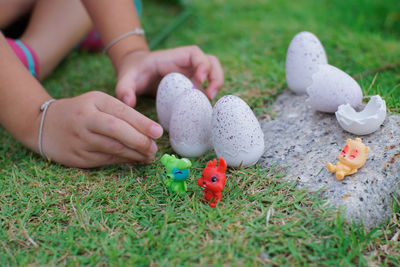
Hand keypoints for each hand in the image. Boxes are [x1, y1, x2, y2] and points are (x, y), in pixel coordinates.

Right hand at [41, 91, 162, 167]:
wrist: (44, 124)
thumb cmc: (82, 112)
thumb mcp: (99, 103)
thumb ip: (121, 113)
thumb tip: (150, 131)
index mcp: (94, 101)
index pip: (122, 113)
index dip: (142, 124)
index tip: (158, 132)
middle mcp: (85, 119)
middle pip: (116, 131)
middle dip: (139, 141)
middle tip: (154, 148)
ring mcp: (79, 139)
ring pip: (112, 149)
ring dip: (134, 154)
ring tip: (149, 155)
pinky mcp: (76, 157)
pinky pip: (105, 160)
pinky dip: (122, 160)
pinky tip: (134, 160)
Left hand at [114, 46, 223, 106]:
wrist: (135, 72)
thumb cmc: (133, 72)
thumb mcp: (126, 78)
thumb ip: (124, 88)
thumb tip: (128, 102)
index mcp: (174, 57)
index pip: (195, 54)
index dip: (202, 64)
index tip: (200, 79)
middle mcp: (186, 64)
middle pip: (211, 62)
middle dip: (216, 76)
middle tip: (210, 95)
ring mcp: (191, 74)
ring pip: (213, 74)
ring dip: (217, 85)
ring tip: (209, 102)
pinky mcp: (192, 85)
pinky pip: (206, 88)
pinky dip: (209, 96)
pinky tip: (203, 109)